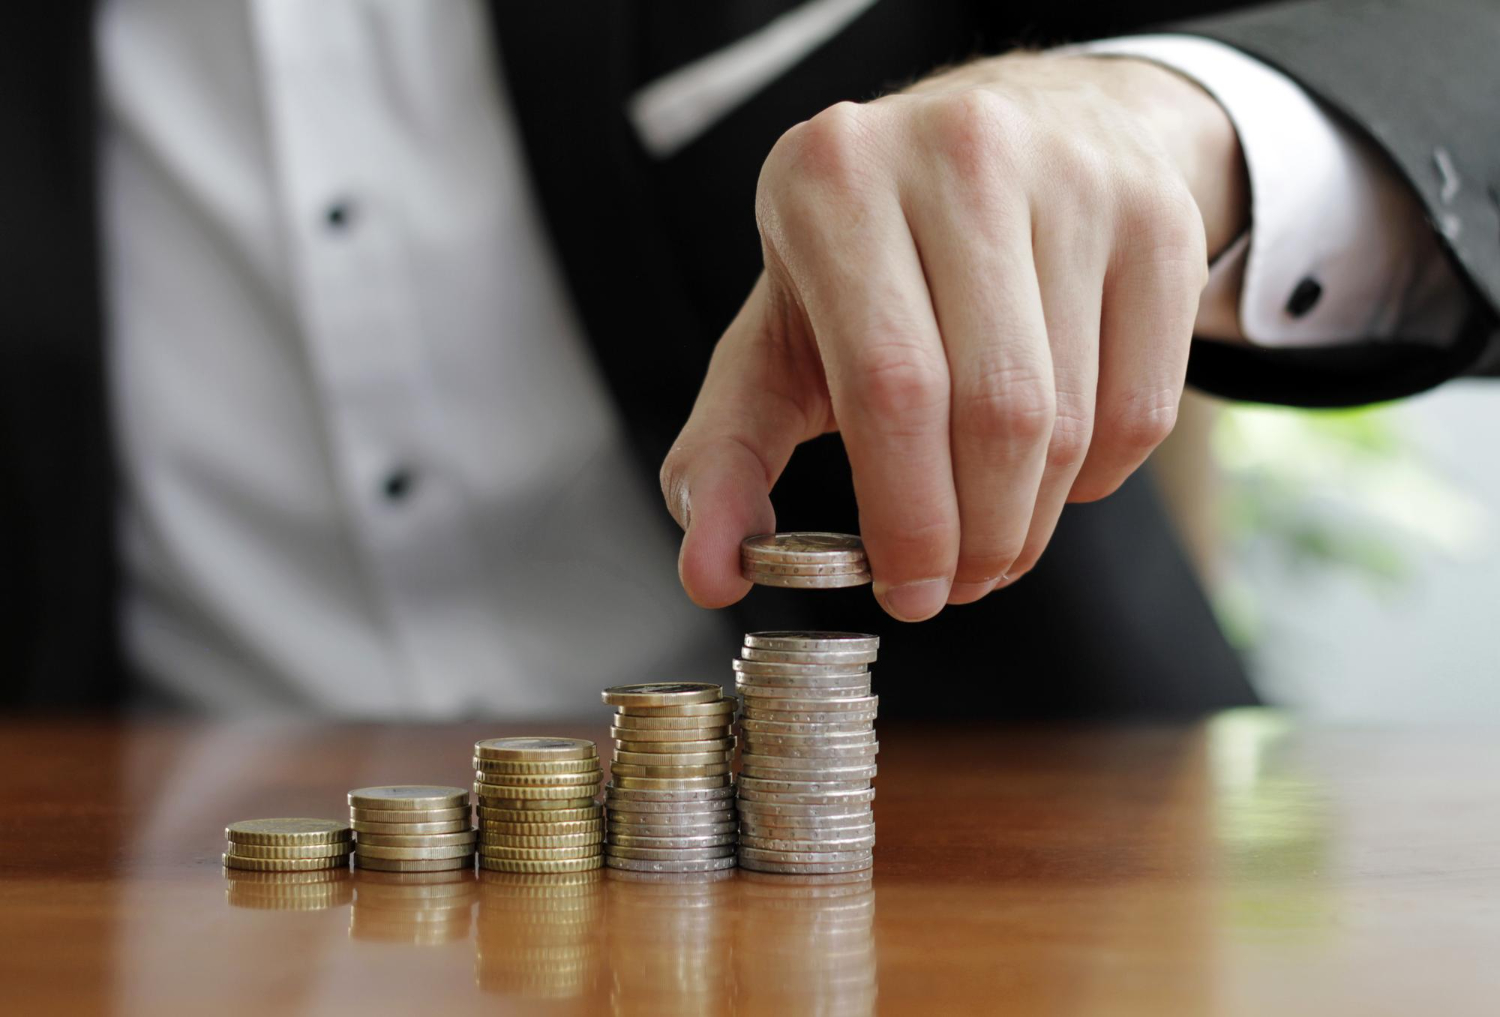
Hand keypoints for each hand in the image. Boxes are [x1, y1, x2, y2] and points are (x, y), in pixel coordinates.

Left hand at [660, 52, 1247, 620]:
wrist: (1019, 142)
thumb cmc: (879, 264)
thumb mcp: (778, 339)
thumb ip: (727, 455)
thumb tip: (709, 575)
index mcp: (834, 180)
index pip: (891, 386)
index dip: (907, 516)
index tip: (907, 591)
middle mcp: (959, 155)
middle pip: (995, 411)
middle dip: (978, 537)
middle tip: (958, 584)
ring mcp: (1075, 177)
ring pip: (1071, 420)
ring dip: (1033, 521)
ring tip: (995, 538)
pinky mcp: (1160, 217)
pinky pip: (1147, 405)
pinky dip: (1097, 479)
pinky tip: (1055, 472)